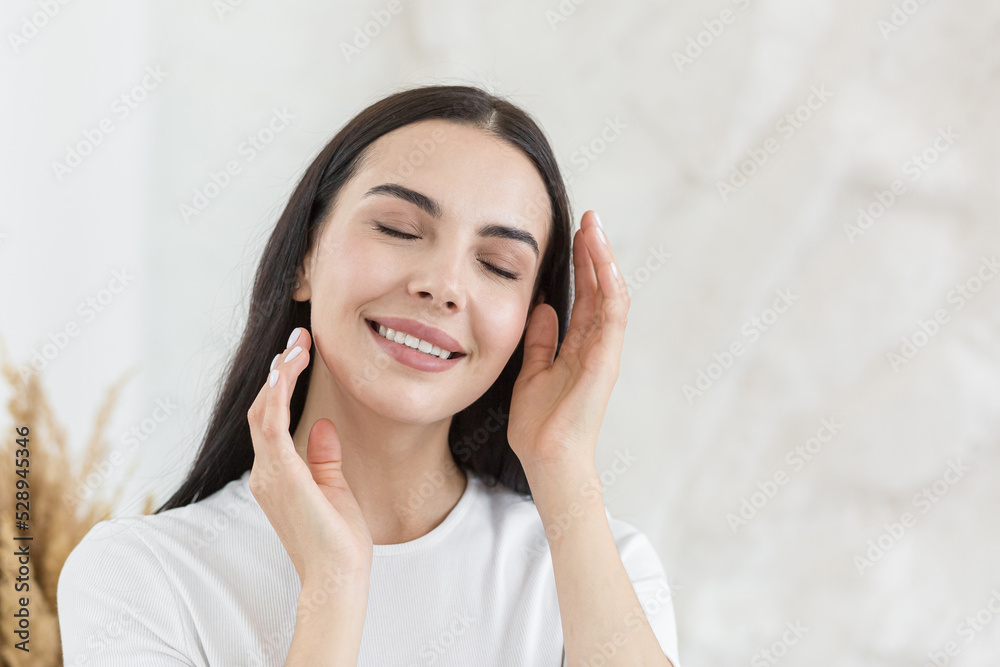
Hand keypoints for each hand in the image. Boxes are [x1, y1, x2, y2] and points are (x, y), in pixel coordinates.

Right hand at [247, 327, 373, 588]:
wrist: (338, 577)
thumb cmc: (338, 540)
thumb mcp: (333, 488)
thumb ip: (324, 457)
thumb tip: (324, 425)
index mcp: (277, 473)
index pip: (272, 418)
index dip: (282, 383)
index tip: (301, 352)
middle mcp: (266, 471)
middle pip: (263, 408)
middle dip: (280, 370)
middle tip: (299, 338)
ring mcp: (270, 474)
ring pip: (264, 411)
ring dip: (279, 375)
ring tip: (297, 345)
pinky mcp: (281, 476)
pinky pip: (272, 426)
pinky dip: (277, 395)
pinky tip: (286, 370)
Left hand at [508, 210, 629, 471]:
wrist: (547, 460)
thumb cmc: (540, 426)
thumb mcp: (532, 372)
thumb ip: (541, 341)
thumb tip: (543, 308)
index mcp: (577, 347)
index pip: (584, 296)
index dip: (581, 264)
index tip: (573, 234)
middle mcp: (595, 345)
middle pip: (599, 289)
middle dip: (594, 253)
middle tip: (589, 218)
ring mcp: (603, 353)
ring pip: (610, 296)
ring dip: (604, 261)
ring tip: (594, 228)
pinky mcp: (605, 362)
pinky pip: (612, 318)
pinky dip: (609, 288)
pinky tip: (603, 263)